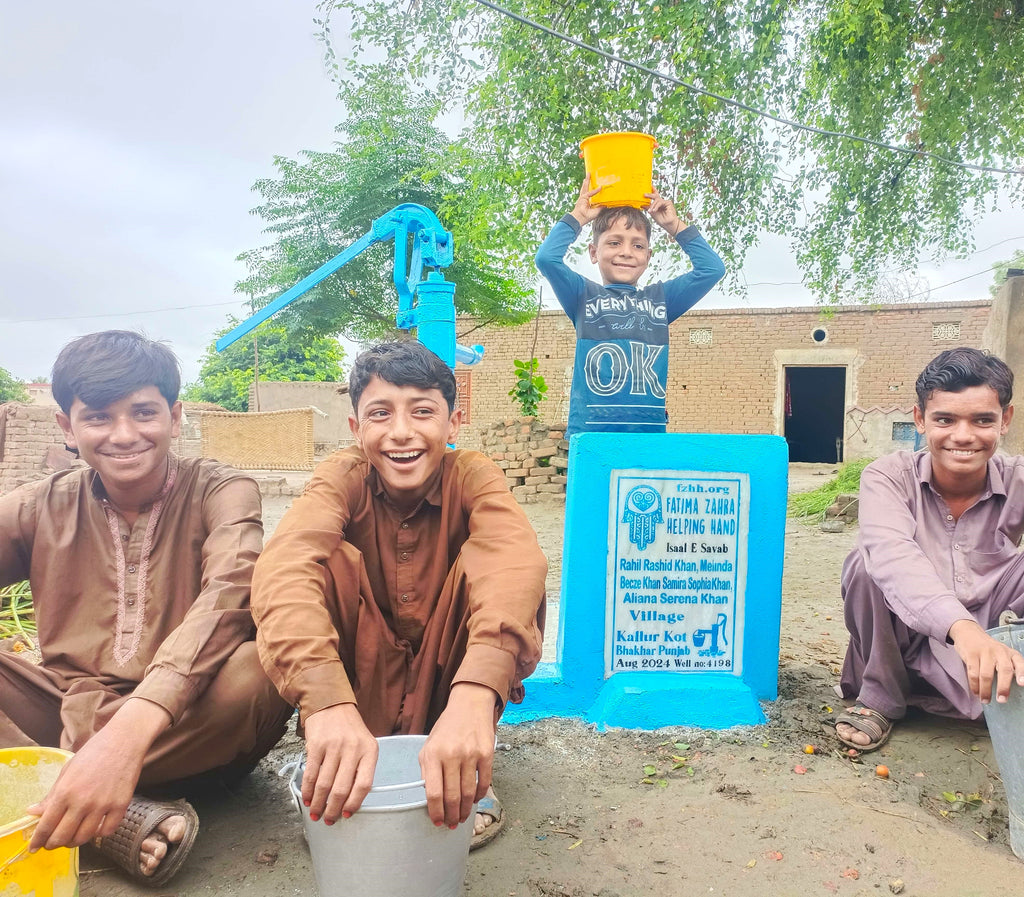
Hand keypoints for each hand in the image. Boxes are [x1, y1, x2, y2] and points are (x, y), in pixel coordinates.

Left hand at [27, 698, 168, 850]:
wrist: (124, 740)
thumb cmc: (93, 752)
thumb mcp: (67, 770)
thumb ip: (51, 794)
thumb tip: (32, 812)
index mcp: (65, 792)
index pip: (46, 826)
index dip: (38, 840)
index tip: (34, 848)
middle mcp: (82, 802)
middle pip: (63, 837)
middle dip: (53, 844)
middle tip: (52, 843)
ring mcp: (103, 805)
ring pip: (84, 838)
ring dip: (74, 842)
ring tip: (72, 838)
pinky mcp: (121, 805)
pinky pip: (107, 831)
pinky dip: (99, 834)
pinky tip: (95, 828)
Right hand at [301, 703, 377, 823]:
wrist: (331, 704)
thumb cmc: (350, 730)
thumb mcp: (364, 745)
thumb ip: (360, 768)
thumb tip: (349, 801)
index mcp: (370, 750)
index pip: (364, 784)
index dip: (354, 804)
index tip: (346, 815)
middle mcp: (353, 748)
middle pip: (342, 788)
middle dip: (333, 809)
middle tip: (328, 820)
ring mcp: (334, 746)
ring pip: (325, 785)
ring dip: (318, 804)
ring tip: (316, 813)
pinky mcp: (316, 745)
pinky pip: (311, 774)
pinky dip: (308, 791)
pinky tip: (307, 799)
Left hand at [419, 683, 497, 827]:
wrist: (469, 706)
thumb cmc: (447, 729)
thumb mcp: (429, 746)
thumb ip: (427, 771)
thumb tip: (430, 799)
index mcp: (432, 755)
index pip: (433, 792)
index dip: (435, 812)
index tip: (437, 822)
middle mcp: (451, 755)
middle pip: (452, 797)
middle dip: (451, 815)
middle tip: (451, 824)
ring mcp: (470, 754)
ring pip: (468, 793)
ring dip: (465, 810)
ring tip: (461, 817)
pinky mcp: (487, 754)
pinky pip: (484, 783)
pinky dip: (479, 796)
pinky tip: (473, 801)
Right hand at [570, 177, 602, 226]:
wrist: (581, 218)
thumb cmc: (588, 216)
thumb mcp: (598, 211)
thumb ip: (601, 206)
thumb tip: (607, 203)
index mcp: (588, 201)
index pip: (591, 194)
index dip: (595, 190)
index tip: (599, 186)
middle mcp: (585, 198)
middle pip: (587, 188)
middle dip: (588, 181)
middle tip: (589, 175)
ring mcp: (583, 197)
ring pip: (586, 187)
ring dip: (587, 180)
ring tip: (588, 174)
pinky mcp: (583, 197)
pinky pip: (590, 193)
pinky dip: (595, 191)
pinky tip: (600, 187)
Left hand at [645, 189, 684, 235]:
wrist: (668, 224)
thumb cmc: (661, 220)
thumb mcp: (652, 213)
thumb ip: (648, 208)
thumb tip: (641, 204)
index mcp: (658, 204)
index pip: (655, 196)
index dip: (652, 190)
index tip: (648, 186)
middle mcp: (662, 202)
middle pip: (655, 196)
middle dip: (649, 194)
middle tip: (644, 194)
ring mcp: (665, 202)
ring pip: (657, 200)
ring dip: (652, 205)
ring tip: (650, 211)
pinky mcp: (668, 203)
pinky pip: (660, 202)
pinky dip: (656, 206)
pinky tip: (654, 210)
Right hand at [949, 619, 1023, 702]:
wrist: (969, 633)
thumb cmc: (990, 650)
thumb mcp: (1003, 654)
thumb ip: (1010, 667)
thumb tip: (1012, 689)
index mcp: (1010, 653)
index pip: (1020, 663)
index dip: (1022, 674)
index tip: (1022, 684)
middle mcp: (1000, 651)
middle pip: (1004, 670)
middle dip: (1003, 687)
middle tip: (1001, 700)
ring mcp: (985, 652)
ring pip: (986, 675)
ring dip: (985, 690)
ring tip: (985, 700)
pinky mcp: (971, 654)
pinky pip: (973, 673)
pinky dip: (974, 685)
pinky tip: (976, 692)